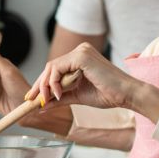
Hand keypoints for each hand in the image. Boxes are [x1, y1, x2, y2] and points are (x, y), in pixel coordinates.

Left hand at [27, 43, 158, 119]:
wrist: (127, 95)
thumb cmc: (108, 94)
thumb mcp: (78, 96)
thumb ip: (60, 98)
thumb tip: (41, 106)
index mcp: (80, 58)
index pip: (55, 69)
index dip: (42, 83)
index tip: (33, 97)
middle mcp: (80, 51)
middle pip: (50, 67)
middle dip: (39, 85)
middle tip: (31, 100)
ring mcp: (81, 52)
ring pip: (52, 67)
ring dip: (45, 86)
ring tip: (46, 100)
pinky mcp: (81, 56)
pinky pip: (58, 68)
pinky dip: (54, 83)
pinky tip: (57, 95)